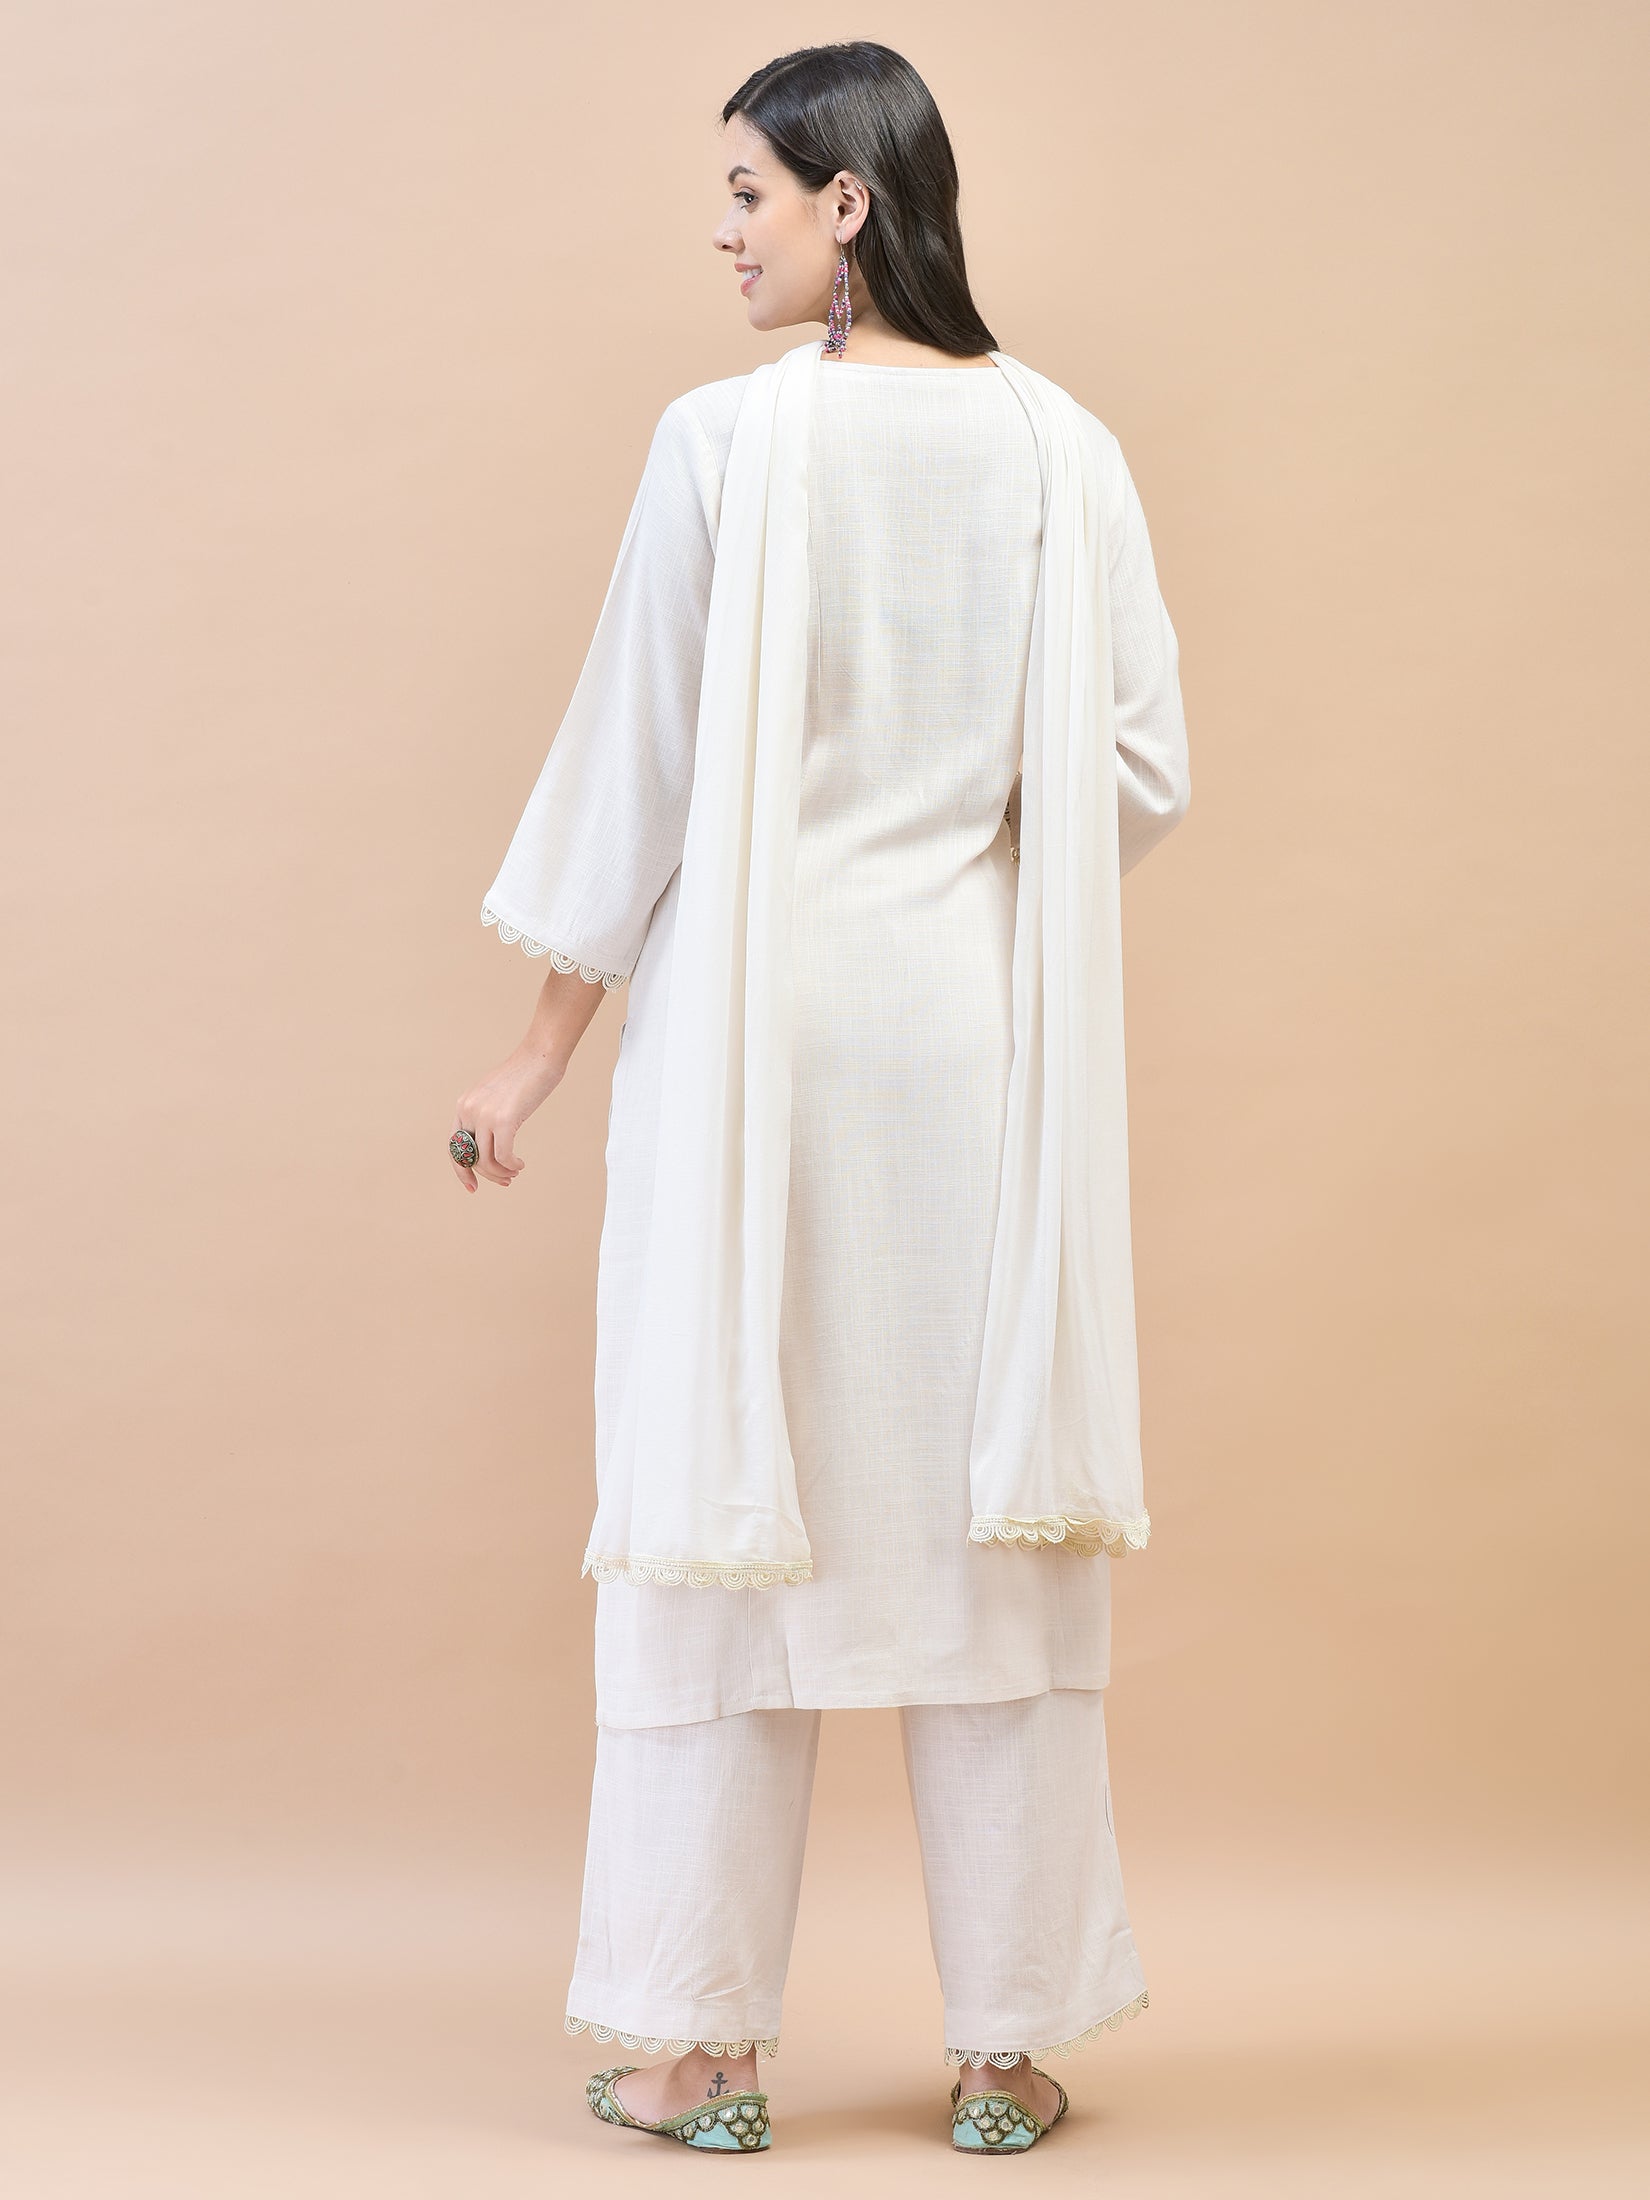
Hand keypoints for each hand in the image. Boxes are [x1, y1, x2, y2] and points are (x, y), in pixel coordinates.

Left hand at [449, 1044, 563, 1193]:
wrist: (540, 1056)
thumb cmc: (524, 1076)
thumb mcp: (496, 1096)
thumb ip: (486, 1115)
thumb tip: (489, 1143)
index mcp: (464, 1105)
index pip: (454, 1147)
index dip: (462, 1170)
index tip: (473, 1186)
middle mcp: (469, 1110)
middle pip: (470, 1157)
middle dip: (487, 1175)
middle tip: (505, 1181)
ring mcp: (485, 1115)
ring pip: (486, 1161)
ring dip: (501, 1173)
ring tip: (514, 1173)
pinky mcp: (504, 1119)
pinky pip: (503, 1156)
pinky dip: (511, 1165)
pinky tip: (520, 1164)